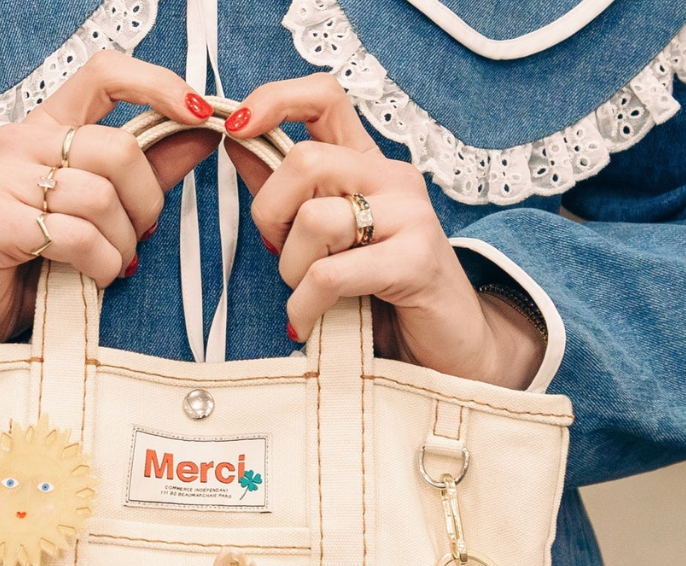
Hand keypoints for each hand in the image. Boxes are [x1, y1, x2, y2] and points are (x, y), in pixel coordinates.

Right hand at [0, 51, 220, 344]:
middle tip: (136, 237)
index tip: (197, 115)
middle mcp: (20, 142)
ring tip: (111, 264)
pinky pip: (79, 237)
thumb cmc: (34, 259)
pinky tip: (94, 276)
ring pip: (102, 199)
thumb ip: (147, 171)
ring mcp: (2, 178)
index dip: (157, 86)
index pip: (104, 75)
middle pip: (119, 150)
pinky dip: (102, 265)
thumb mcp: (99, 211)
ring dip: (122, 245)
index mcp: (47, 128)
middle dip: (145, 204)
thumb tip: (199, 134)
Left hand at [222, 74, 545, 389]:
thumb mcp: (325, 241)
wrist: (448, 348)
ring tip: (308, 295)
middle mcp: (393, 179)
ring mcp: (411, 216)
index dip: (275, 100)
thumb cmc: (383, 296)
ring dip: (292, 269)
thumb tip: (239, 146)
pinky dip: (304, 306)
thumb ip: (286, 195)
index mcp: (369, 166)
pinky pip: (329, 274)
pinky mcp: (416, 260)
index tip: (237, 129)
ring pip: (314, 220)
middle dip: (270, 215)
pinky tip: (307, 323)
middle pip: (305, 161)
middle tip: (281, 255)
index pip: (324, 97)